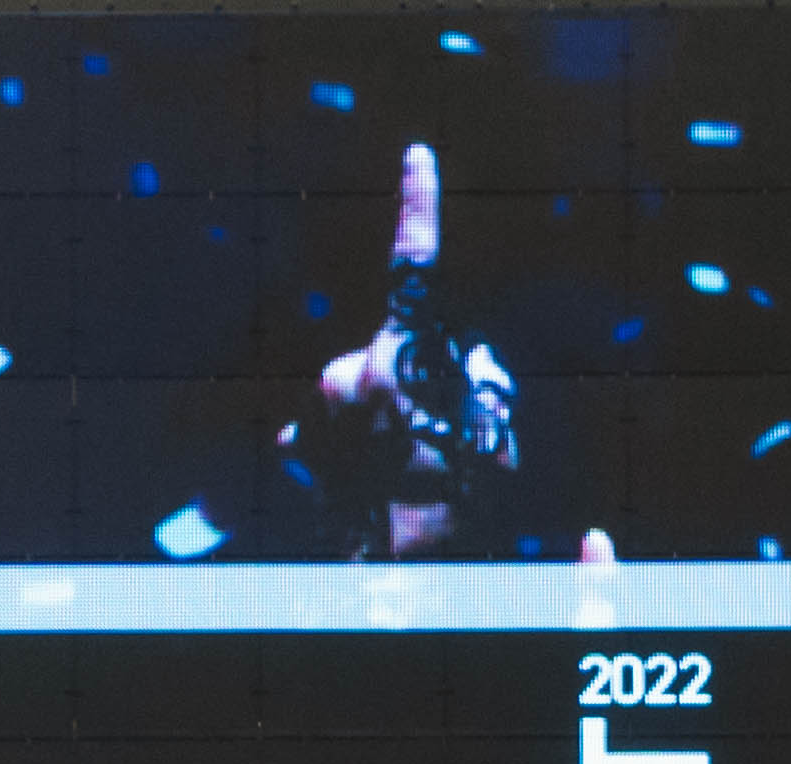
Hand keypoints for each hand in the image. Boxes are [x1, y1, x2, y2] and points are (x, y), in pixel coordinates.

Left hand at [296, 140, 520, 556]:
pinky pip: (332, 434)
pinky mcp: (296, 448)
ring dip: (381, 425)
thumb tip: (461, 369)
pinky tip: (373, 491)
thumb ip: (478, 384)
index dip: (419, 209)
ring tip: (407, 480)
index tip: (415, 157)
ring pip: (357, 398)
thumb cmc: (455, 510)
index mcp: (398, 359)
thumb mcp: (495, 437)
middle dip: (413, 385)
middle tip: (441, 443)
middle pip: (388, 355)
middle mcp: (344, 374)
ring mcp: (315, 414)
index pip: (413, 267)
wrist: (398, 579)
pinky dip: (352, 453)